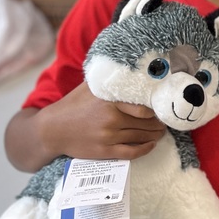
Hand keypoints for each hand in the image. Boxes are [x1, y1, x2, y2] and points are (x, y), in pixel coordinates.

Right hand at [37, 81, 162, 161]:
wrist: (52, 130)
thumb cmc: (73, 105)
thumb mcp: (90, 87)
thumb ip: (110, 80)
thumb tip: (131, 67)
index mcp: (109, 102)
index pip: (143, 108)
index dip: (156, 110)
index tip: (162, 107)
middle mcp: (110, 120)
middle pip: (145, 124)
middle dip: (159, 123)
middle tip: (166, 121)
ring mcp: (108, 137)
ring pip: (141, 137)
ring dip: (155, 135)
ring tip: (161, 131)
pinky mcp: (104, 151)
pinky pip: (132, 152)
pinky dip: (145, 149)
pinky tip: (152, 144)